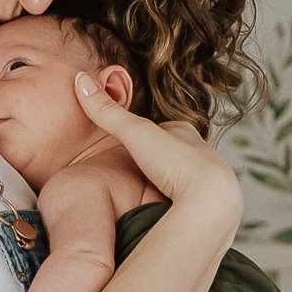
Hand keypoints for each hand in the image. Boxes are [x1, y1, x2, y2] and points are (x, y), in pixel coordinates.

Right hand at [73, 75, 241, 228]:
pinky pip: (194, 201)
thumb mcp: (135, 134)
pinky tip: (173, 212)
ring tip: (159, 193)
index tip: (138, 137)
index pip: (168, 128)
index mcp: (188, 134)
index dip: (152, 132)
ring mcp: (211, 181)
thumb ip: (108, 113)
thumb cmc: (175, 162)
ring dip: (176, 182)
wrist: (211, 200)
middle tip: (149, 167)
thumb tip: (79, 79)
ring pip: (190, 177)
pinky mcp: (212, 206)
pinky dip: (183, 203)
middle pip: (181, 151)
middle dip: (167, 157)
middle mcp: (204, 154)